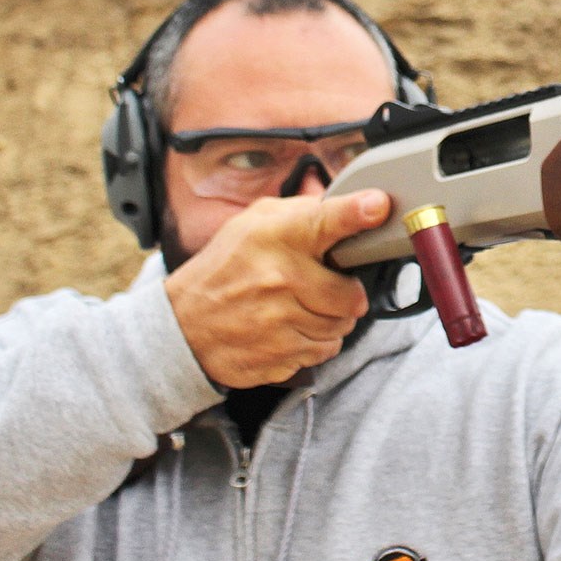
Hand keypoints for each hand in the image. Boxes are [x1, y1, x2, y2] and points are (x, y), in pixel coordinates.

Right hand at [165, 190, 390, 387]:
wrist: (182, 326)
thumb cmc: (224, 269)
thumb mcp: (252, 224)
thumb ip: (298, 213)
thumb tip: (344, 205)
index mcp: (275, 236)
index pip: (324, 220)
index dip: (356, 212)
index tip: (378, 205)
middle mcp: (279, 277)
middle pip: (351, 294)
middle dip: (348, 294)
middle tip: (328, 288)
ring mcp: (279, 320)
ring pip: (341, 326)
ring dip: (332, 320)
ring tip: (302, 308)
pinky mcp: (280, 355)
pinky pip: (325, 351)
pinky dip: (316, 343)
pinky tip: (291, 329)